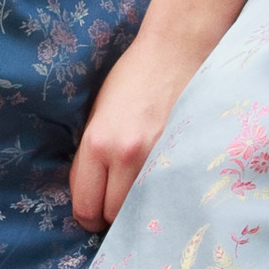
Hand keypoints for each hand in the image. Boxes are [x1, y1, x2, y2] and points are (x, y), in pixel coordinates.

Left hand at [73, 30, 205, 231]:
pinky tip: (160, 187)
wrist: (175, 51)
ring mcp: (157, 158)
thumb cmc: (131, 77)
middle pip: (112, 216)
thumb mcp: (97, 114)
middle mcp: (125, 156)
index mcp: (97, 143)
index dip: (86, 216)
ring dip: (136, 210)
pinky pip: (166, 194)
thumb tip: (89, 193)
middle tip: (115, 206)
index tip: (92, 214)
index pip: (85, 205)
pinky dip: (161, 197)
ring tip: (137, 198)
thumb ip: (91, 156)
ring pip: (141, 211)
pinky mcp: (183, 156)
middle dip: (110, 217)